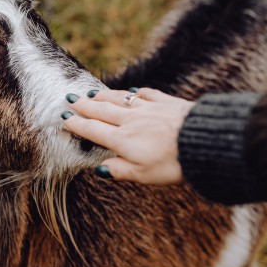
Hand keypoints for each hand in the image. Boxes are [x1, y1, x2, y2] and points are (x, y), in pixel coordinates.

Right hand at [62, 88, 195, 184]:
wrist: (202, 140)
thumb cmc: (173, 163)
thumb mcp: (143, 175)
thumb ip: (120, 170)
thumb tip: (100, 169)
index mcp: (122, 140)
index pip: (93, 130)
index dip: (77, 124)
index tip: (65, 118)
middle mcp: (131, 121)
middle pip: (102, 111)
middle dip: (85, 106)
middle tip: (71, 100)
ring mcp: (148, 108)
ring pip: (120, 99)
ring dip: (104, 96)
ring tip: (92, 94)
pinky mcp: (165, 101)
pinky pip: (145, 93)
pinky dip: (134, 92)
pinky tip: (130, 91)